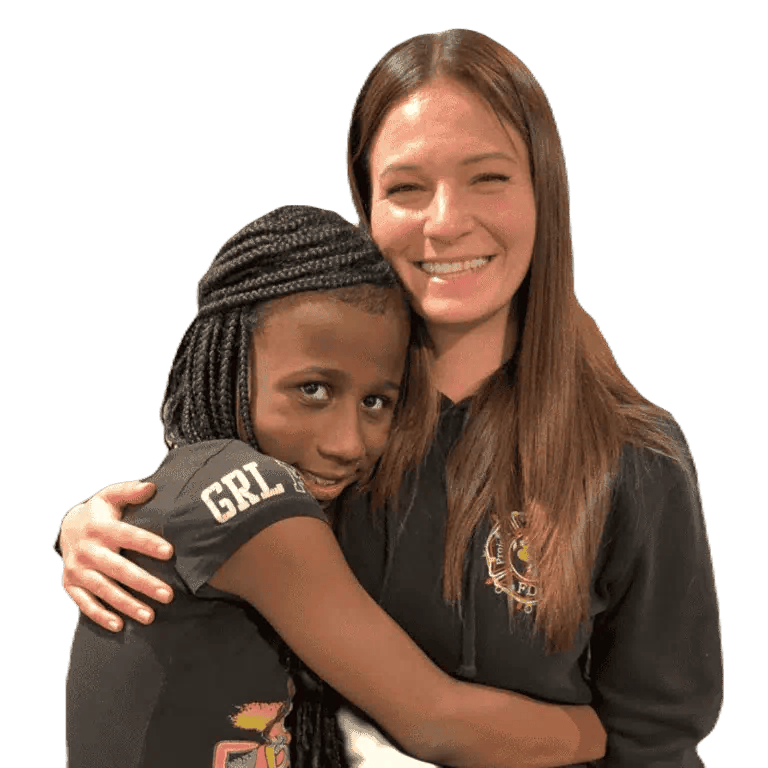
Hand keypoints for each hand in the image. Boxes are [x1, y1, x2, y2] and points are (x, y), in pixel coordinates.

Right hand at [61, 480, 173, 630]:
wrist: (66, 528)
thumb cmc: (100, 512)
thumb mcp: (110, 495)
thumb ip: (129, 491)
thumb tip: (151, 486)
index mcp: (100, 527)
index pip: (127, 536)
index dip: (148, 543)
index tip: (170, 552)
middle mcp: (87, 550)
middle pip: (119, 569)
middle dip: (144, 583)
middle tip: (168, 594)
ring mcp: (77, 570)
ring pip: (104, 590)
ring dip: (127, 604)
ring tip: (151, 616)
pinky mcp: (71, 585)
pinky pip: (85, 604)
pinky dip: (100, 615)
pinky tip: (119, 626)